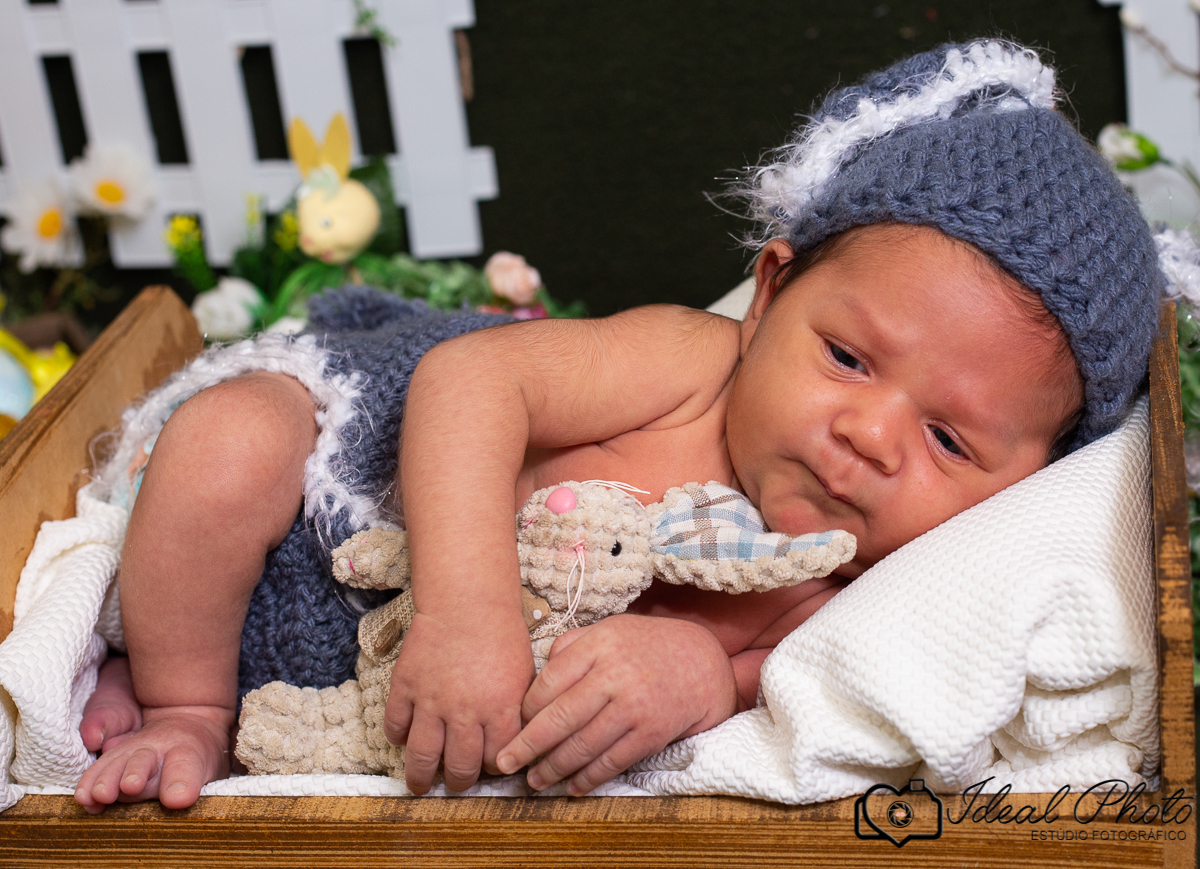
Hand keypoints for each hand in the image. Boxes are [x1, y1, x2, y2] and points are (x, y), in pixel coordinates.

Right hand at [385, 608, 533, 793]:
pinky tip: (404, 739)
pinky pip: (396, 726)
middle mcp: (466, 712)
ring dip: (421, 778)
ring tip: (420, 785)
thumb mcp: (525, 674)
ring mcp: (432, 701)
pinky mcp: (406, 686)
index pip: (497, 760)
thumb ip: (518, 711)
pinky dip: (398, 738)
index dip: (494, 767)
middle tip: (456, 781)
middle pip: (461, 767)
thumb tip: (514, 742)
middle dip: (460, 781)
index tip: (489, 766)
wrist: (467, 600)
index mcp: (501, 709)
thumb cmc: (502, 634)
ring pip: (423, 757)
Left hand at [496, 614, 736, 794]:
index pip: (548, 683)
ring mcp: (633, 707)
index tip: (513, 725)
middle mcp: (614, 676)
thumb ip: (571, 646)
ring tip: (535, 781)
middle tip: (504, 764)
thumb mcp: (609, 631)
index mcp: (598, 646)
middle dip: (526, 747)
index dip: (525, 710)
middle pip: (559, 719)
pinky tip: (571, 787)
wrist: (702, 663)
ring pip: (581, 747)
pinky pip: (610, 763)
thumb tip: (536, 674)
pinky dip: (587, 779)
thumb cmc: (645, 646)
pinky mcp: (650, 733)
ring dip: (552, 769)